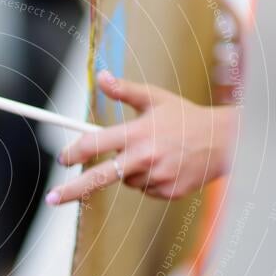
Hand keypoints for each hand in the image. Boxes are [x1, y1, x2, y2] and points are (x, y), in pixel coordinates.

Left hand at [46, 70, 235, 202]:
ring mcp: (155, 178)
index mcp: (137, 133)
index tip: (62, 159)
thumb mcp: (155, 99)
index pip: (94, 144)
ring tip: (153, 154)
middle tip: (51, 198)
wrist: (224, 142)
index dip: (73, 152)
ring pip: (125, 181)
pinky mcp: (167, 193)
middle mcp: (143, 158)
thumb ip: (125, 91)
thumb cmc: (185, 118)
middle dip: (71, 190)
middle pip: (98, 178)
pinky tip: (165, 166)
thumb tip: (102, 77)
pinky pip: (144, 189)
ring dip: (129, 171)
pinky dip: (147, 180)